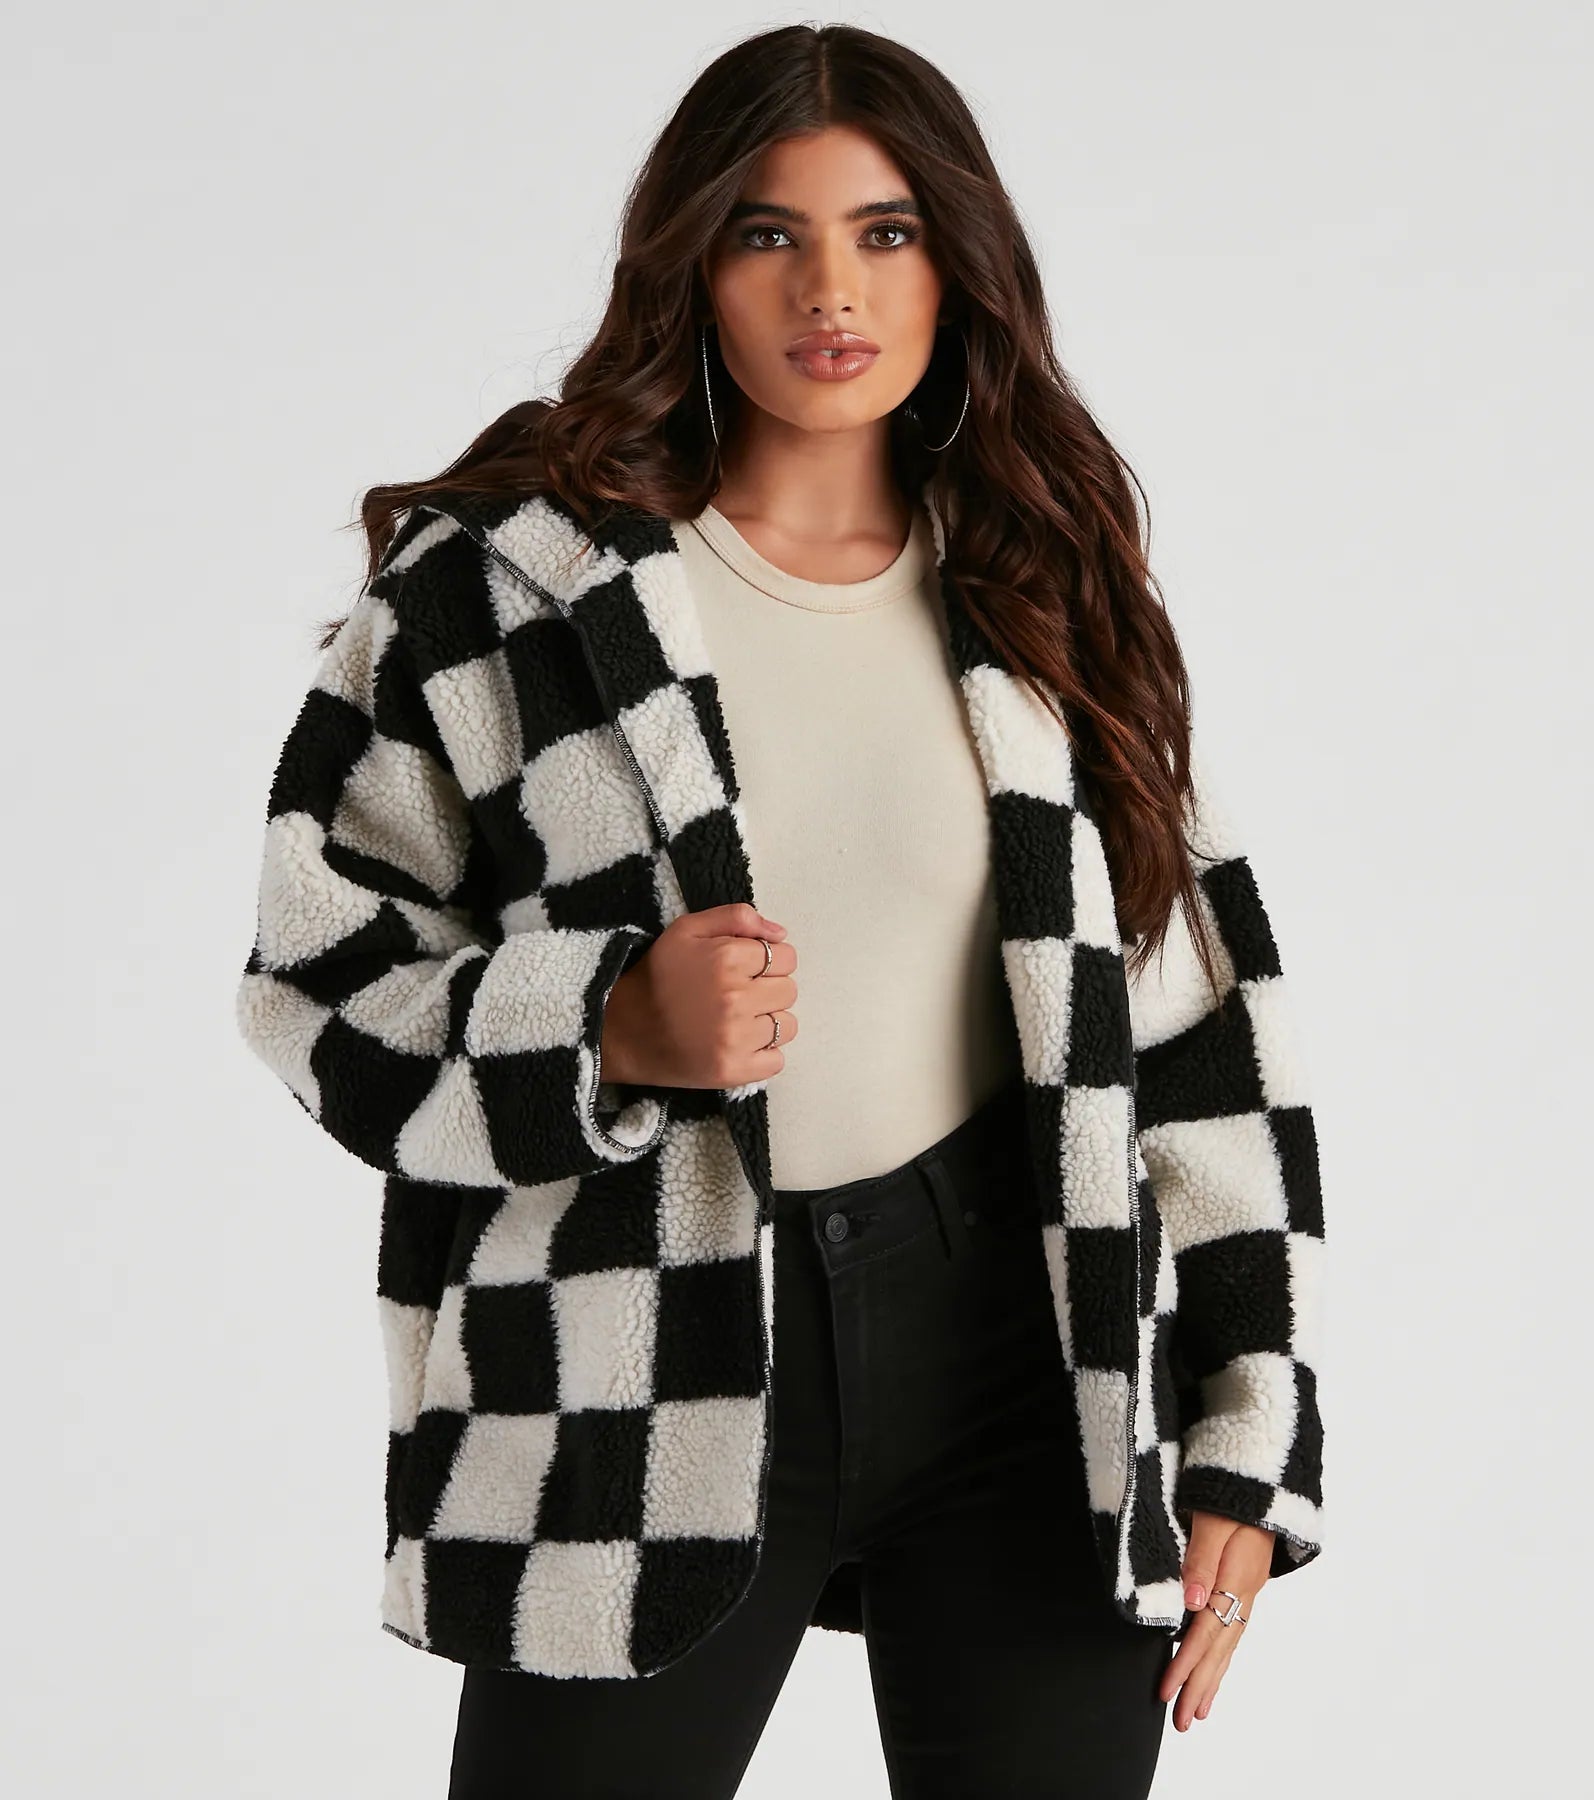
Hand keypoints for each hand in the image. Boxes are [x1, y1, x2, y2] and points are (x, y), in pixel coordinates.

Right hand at [601, 903, 798, 1089]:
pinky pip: (777, 1061)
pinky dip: (763, 1054)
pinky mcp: (733, 1071)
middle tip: (738, 994)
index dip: (768, 960)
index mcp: (726, 958)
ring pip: (787, 1026)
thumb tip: (780, 933)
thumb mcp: (687, 930)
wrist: (622, 1031)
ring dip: (768, 1022)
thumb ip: (736, 917)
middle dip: (768, 989)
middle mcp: (735, 998)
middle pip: (789, 990)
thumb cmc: (657, 976)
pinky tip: (737, 1044)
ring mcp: (735, 1038)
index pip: (786, 957)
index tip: (746, 969)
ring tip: (737, 1020)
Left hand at [1159, 1511, 1272, 1730]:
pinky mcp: (1244, 1585)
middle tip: (1181, 1721)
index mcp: (1234, 1580)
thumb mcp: (1214, 1520)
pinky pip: (1232, 1631)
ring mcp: (1247, 1591)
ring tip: (1198, 1710)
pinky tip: (1214, 1671)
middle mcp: (1243, 1592)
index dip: (1185, 1664)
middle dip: (1198, 1685)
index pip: (1204, 1632)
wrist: (1260, 1479)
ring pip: (1228, 1645)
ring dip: (1212, 1679)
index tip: (1166, 1691)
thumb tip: (1192, 1602)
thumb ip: (1202, 1559)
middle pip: (1218, 1648)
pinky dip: (1222, 1658)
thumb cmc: (1230, 1495)